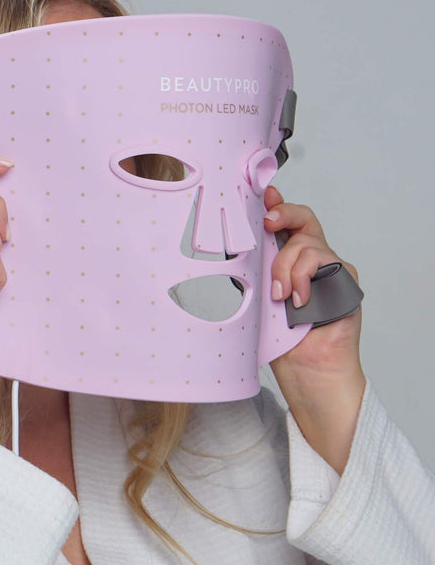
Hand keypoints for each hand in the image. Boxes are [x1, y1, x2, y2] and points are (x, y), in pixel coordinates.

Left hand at [263, 185, 365, 473]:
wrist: (307, 371)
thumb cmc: (279, 338)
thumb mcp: (253, 298)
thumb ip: (248, 272)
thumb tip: (218, 249)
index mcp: (284, 258)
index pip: (281, 222)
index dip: (273, 203)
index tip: (262, 193)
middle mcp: (308, 258)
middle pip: (302, 219)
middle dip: (282, 214)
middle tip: (268, 222)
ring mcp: (329, 269)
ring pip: (309, 242)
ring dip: (287, 265)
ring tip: (279, 295)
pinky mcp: (346, 281)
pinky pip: (328, 263)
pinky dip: (306, 279)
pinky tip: (298, 300)